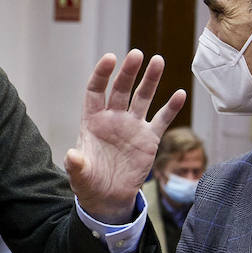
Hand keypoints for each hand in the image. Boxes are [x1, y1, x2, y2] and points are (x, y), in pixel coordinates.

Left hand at [65, 50, 184, 223]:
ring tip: (158, 61)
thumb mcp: (80, 176)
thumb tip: (71, 156)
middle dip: (129, 71)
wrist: (109, 198)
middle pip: (121, 89)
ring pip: (142, 97)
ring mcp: (132, 126)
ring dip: (150, 80)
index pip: (96, 91)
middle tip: (137, 54)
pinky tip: (180, 94)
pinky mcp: (149, 138)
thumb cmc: (89, 183)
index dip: (102, 74)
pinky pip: (162, 119)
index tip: (110, 58)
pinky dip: (171, 107)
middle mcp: (113, 118)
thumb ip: (76, 165)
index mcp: (93, 121)